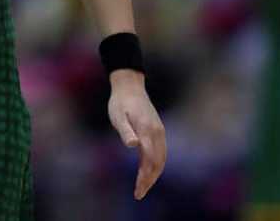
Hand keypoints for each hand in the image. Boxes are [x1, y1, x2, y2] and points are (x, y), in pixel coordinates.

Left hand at [108, 69, 165, 199]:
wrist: (129, 86)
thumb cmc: (120, 102)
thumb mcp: (117, 115)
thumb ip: (125, 130)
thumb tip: (134, 145)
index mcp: (147, 130)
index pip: (149, 161)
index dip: (144, 178)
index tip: (138, 191)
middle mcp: (157, 133)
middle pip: (158, 163)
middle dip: (150, 180)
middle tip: (139, 194)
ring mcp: (159, 131)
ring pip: (162, 159)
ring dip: (154, 175)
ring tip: (144, 186)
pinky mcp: (158, 130)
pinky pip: (161, 152)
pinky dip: (157, 165)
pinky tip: (149, 171)